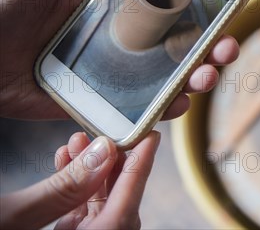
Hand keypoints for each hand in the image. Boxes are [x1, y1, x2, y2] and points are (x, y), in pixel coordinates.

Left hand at [0, 0, 238, 119]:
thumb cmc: (1, 7)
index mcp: (114, 13)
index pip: (168, 14)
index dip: (200, 16)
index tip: (225, 14)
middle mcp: (119, 46)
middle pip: (175, 51)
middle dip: (209, 53)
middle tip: (226, 51)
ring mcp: (110, 79)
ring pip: (164, 83)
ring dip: (194, 82)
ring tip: (204, 78)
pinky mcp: (95, 107)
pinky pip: (134, 112)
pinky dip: (161, 113)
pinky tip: (177, 105)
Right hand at [0, 131, 159, 228]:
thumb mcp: (11, 218)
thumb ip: (62, 188)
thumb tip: (103, 150)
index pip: (127, 207)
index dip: (141, 169)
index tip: (152, 138)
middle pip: (116, 206)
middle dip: (111, 166)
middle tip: (102, 134)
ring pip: (97, 209)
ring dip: (90, 174)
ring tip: (75, 142)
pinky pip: (78, 217)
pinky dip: (74, 189)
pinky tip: (63, 162)